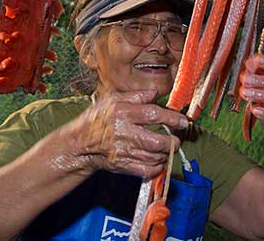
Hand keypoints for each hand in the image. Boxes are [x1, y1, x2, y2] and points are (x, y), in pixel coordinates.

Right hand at [57, 90, 187, 177]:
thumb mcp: (112, 99)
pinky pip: (146, 170)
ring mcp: (122, 152)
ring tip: (167, 148)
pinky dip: (156, 167)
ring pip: (153, 157)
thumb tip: (155, 93)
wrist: (79, 144)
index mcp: (122, 113)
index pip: (153, 114)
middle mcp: (123, 133)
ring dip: (165, 153)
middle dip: (172, 142)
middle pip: (156, 142)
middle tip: (176, 139)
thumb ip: (136, 95)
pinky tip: (157, 160)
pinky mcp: (122, 166)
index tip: (183, 121)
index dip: (172, 118)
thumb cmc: (97, 119)